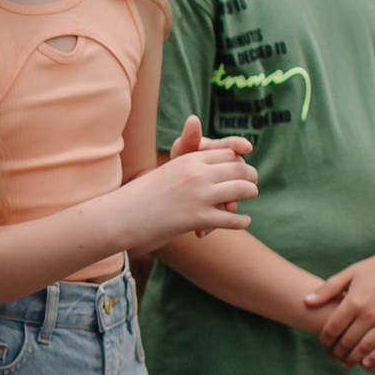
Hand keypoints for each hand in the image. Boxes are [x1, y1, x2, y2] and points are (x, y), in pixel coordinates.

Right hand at [107, 141, 257, 250]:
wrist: (123, 215)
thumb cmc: (144, 194)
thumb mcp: (167, 171)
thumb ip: (191, 164)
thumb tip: (209, 159)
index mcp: (189, 159)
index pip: (227, 153)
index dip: (238, 160)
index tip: (240, 169)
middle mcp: (197, 174)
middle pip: (240, 169)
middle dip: (250, 177)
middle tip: (251, 184)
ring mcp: (199, 196)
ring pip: (242, 190)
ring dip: (250, 194)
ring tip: (249, 199)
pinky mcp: (199, 218)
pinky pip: (233, 219)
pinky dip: (242, 221)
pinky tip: (243, 221)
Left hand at [305, 238, 374, 368]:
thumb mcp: (349, 274)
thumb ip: (327, 290)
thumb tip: (306, 302)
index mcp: (353, 301)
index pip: (332, 328)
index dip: (324, 340)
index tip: (322, 345)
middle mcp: (370, 313)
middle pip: (347, 341)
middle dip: (336, 351)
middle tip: (331, 356)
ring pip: (366, 347)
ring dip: (353, 358)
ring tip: (345, 362)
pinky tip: (367, 362)